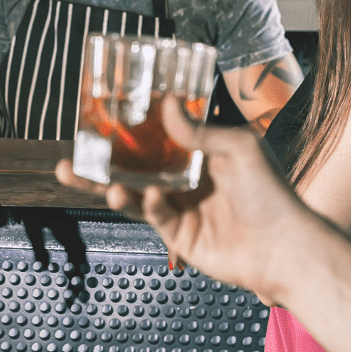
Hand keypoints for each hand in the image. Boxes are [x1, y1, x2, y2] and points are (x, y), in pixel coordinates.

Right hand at [55, 101, 319, 303]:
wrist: (283, 246)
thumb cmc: (270, 192)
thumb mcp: (237, 148)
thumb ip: (197, 131)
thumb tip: (164, 105)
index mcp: (200, 156)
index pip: (156, 140)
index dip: (129, 132)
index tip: (99, 121)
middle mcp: (186, 181)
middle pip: (133, 170)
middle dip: (100, 167)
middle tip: (67, 160)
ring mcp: (181, 210)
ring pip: (134, 196)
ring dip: (112, 188)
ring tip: (98, 182)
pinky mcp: (180, 237)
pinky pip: (155, 217)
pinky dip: (148, 205)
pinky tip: (150, 197)